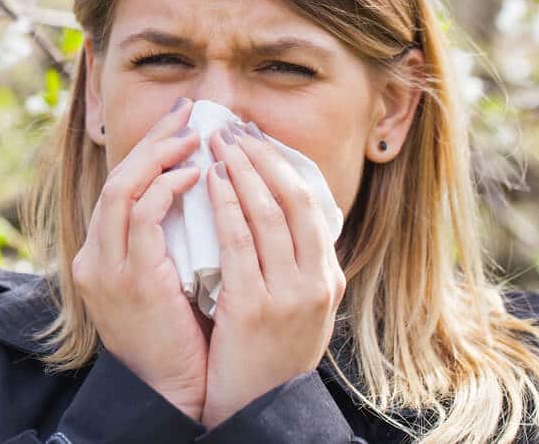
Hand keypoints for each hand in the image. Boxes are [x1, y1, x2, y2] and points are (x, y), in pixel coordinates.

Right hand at [72, 97, 207, 420]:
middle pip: (117, 178)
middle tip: (190, 112)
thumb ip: (171, 240)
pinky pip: (141, 216)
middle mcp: (94, 257)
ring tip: (196, 137)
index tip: (181, 124)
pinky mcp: (128, 279)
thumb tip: (205, 194)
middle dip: (154, 140)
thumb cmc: (181, 337)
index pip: (121, 187)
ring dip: (160, 156)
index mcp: (102, 256)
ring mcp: (106, 268)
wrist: (170, 392)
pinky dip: (167, 188)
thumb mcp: (167, 280)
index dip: (149, 151)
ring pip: (122, 188)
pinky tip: (196, 174)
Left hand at [199, 119, 346, 428]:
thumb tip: (271, 210)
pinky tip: (211, 181)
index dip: (280, 164)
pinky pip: (239, 243)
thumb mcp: (295, 308)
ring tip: (218, 143)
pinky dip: (226, 205)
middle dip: (261, 157)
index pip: (310, 204)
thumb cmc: (268, 355)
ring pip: (268, 214)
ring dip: (242, 170)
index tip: (254, 137)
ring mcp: (289, 295)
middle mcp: (317, 282)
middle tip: (231, 128)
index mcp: (328, 277)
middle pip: (293, 200)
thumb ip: (291, 264)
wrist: (257, 410)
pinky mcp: (255, 308)